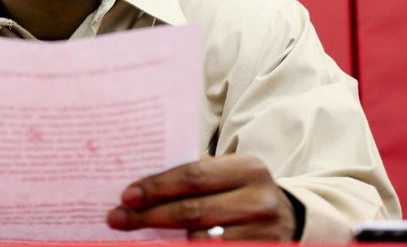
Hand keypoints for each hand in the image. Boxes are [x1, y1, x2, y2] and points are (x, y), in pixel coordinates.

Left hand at [106, 154, 295, 240]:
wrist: (289, 221)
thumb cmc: (242, 193)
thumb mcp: (229, 175)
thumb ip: (196, 175)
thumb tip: (141, 186)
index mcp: (248, 168)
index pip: (194, 175)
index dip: (158, 186)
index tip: (127, 195)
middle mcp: (259, 200)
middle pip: (193, 210)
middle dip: (150, 215)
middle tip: (117, 218)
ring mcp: (263, 233)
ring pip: (201, 239)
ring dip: (165, 239)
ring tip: (137, 236)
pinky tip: (167, 245)